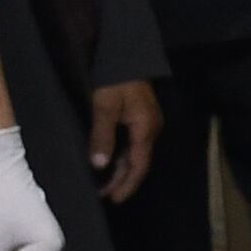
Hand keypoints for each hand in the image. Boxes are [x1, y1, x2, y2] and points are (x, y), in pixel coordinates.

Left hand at [88, 80, 161, 206]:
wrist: (126, 51)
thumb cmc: (116, 78)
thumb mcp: (105, 106)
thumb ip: (102, 136)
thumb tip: (99, 165)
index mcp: (145, 129)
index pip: (139, 166)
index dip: (127, 185)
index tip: (114, 200)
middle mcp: (150, 129)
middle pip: (138, 162)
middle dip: (121, 180)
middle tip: (103, 195)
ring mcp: (146, 122)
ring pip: (134, 153)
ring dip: (120, 169)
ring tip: (103, 182)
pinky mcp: (140, 116)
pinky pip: (132, 143)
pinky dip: (120, 155)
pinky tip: (109, 160)